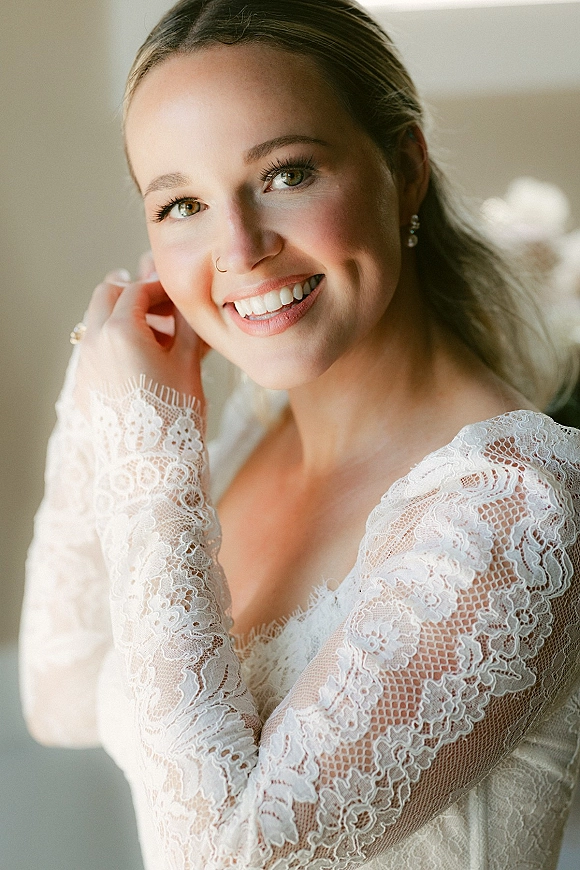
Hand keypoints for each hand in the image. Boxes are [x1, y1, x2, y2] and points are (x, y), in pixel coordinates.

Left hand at [74, 266, 204, 413]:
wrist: (152, 461)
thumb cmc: (174, 412)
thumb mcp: (188, 361)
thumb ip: (186, 325)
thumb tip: (185, 308)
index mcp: (121, 330)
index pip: (138, 291)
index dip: (160, 289)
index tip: (177, 298)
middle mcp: (94, 341)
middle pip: (106, 296)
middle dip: (132, 296)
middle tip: (160, 309)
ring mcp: (84, 365)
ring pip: (95, 323)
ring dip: (121, 319)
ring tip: (153, 339)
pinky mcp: (82, 386)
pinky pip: (93, 352)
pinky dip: (113, 345)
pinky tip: (139, 365)